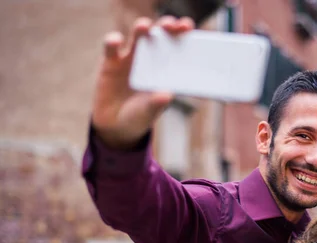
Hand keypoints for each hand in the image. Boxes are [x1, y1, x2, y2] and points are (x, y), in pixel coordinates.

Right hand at [91, 16, 194, 148]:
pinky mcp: (110, 62)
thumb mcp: (149, 112)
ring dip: (141, 29)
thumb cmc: (140, 116)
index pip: (176, 45)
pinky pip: (111, 48)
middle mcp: (150, 58)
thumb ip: (156, 103)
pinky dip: (113, 42)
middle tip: (171, 24)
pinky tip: (116, 41)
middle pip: (159, 35)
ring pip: (137, 37)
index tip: (188, 26)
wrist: (116, 126)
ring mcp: (130, 58)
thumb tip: (166, 95)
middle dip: (165, 26)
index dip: (182, 33)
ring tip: (145, 27)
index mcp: (166, 68)